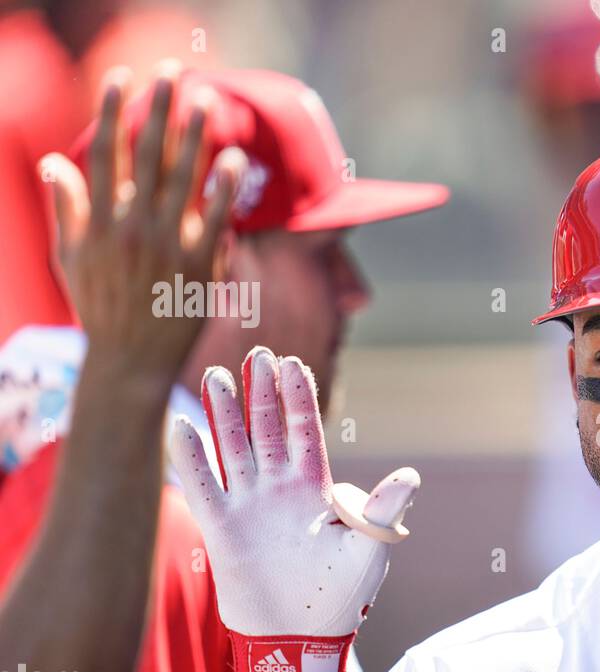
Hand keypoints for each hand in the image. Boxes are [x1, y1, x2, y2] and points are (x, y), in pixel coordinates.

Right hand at [39, 62, 246, 391]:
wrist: (130, 361)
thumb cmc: (101, 307)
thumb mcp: (71, 256)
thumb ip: (67, 206)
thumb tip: (55, 161)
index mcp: (99, 220)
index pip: (105, 153)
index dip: (112, 111)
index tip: (121, 76)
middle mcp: (131, 227)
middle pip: (148, 157)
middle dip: (159, 110)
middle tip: (173, 72)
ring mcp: (166, 246)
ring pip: (182, 181)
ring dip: (195, 138)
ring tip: (206, 101)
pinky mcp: (197, 267)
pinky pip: (214, 222)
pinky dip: (223, 192)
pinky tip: (234, 161)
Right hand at [169, 346, 418, 637]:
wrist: (299, 638)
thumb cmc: (340, 596)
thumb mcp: (369, 550)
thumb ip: (382, 511)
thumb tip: (410, 476)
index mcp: (314, 488)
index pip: (305, 432)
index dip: (298, 399)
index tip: (293, 364)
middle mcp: (279, 490)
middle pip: (266, 430)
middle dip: (261, 393)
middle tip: (257, 353)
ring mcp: (248, 506)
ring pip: (233, 449)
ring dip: (225, 415)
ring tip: (218, 376)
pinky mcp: (222, 529)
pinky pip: (204, 487)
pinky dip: (192, 459)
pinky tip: (180, 426)